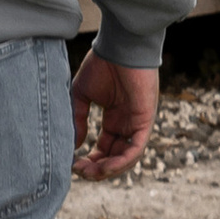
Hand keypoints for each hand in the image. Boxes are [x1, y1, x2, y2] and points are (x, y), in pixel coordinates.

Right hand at [70, 51, 157, 180]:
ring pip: (127, 158)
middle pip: (116, 157)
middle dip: (97, 169)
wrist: (119, 45)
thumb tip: (74, 145)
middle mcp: (128, 123)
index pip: (106, 148)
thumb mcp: (82, 94)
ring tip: (89, 172)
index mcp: (115, 117)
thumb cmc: (102, 64)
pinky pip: (136, 148)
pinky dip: (121, 161)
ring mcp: (138, 123)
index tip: (73, 164)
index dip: (91, 160)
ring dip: (108, 170)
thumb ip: (78, 118)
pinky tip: (104, 167)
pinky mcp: (145, 120)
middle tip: (79, 172)